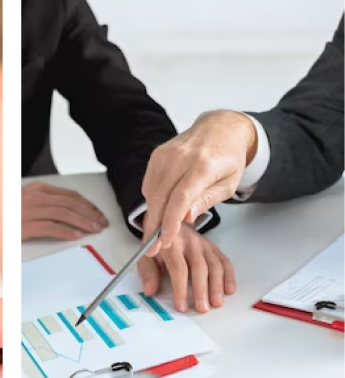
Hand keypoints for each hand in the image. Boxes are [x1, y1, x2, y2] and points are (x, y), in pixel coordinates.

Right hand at [21, 182, 107, 240]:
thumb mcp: (25, 201)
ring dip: (82, 222)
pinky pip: (49, 227)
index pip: (69, 195)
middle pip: (69, 203)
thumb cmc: (6, 212)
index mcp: (36, 190)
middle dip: (89, 214)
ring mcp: (28, 211)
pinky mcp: (24, 226)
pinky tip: (76, 236)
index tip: (98, 214)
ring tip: (93, 230)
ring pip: (63, 213)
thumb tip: (69, 211)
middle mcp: (34, 197)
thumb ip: (45, 202)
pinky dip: (65, 231)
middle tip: (101, 223)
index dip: (87, 204)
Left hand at [137, 223, 234, 312]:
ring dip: (217, 285)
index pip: (178, 268)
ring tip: (217, 303)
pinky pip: (224, 261)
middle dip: (201, 290)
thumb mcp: (146, 255)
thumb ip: (148, 273)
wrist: (168, 221)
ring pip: (214, 265)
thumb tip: (150, 292)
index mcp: (171, 245)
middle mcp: (190, 243)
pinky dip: (229, 276)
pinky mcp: (213, 247)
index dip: (180, 289)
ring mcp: (204, 244)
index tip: (182, 306)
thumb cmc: (158, 245)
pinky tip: (229, 290)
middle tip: (203, 309)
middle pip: (199, 268)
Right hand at [141, 110, 256, 256]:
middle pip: (160, 198)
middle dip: (154, 226)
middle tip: (152, 249)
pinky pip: (149, 185)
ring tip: (158, 233)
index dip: (170, 222)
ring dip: (153, 216)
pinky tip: (162, 209)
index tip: (165, 241)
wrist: (220, 129)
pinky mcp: (156, 156)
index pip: (181, 197)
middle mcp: (180, 157)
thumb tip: (185, 218)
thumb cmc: (227, 159)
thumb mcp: (228, 184)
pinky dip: (153, 201)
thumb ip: (206, 201)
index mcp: (203, 165)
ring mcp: (165, 155)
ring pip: (151, 193)